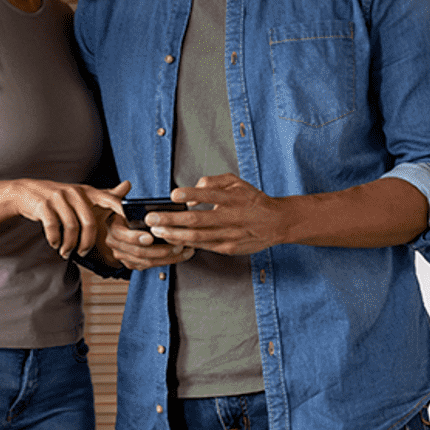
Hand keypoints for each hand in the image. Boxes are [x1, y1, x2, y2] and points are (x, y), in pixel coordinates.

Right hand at [0, 179, 128, 257]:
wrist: (25, 192)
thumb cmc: (57, 197)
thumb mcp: (80, 193)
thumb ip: (103, 194)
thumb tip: (128, 185)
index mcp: (86, 191)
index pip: (108, 198)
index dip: (119, 209)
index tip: (128, 222)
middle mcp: (74, 192)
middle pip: (89, 222)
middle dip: (87, 243)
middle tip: (83, 253)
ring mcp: (58, 198)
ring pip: (71, 228)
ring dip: (69, 245)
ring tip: (65, 252)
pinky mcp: (44, 205)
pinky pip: (54, 228)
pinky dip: (55, 240)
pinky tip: (54, 243)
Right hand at [100, 183, 196, 270]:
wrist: (111, 228)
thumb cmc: (116, 213)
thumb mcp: (112, 200)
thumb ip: (119, 193)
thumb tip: (126, 184)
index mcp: (112, 228)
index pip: (122, 235)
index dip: (136, 237)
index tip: (151, 237)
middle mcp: (115, 244)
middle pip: (138, 252)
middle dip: (160, 250)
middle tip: (177, 244)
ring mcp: (123, 255)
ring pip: (146, 262)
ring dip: (167, 257)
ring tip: (183, 249)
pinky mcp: (131, 263)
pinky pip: (149, 266)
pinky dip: (165, 262)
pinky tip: (179, 255)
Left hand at [143, 174, 289, 255]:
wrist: (277, 223)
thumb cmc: (253, 200)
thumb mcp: (237, 183)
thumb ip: (214, 182)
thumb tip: (193, 189)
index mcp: (234, 198)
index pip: (210, 195)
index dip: (190, 194)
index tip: (173, 195)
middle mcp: (231, 217)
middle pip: (197, 220)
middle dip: (171, 220)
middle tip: (152, 218)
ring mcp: (230, 235)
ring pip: (197, 237)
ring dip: (174, 234)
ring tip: (157, 230)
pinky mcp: (228, 248)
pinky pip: (203, 246)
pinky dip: (186, 243)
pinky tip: (171, 239)